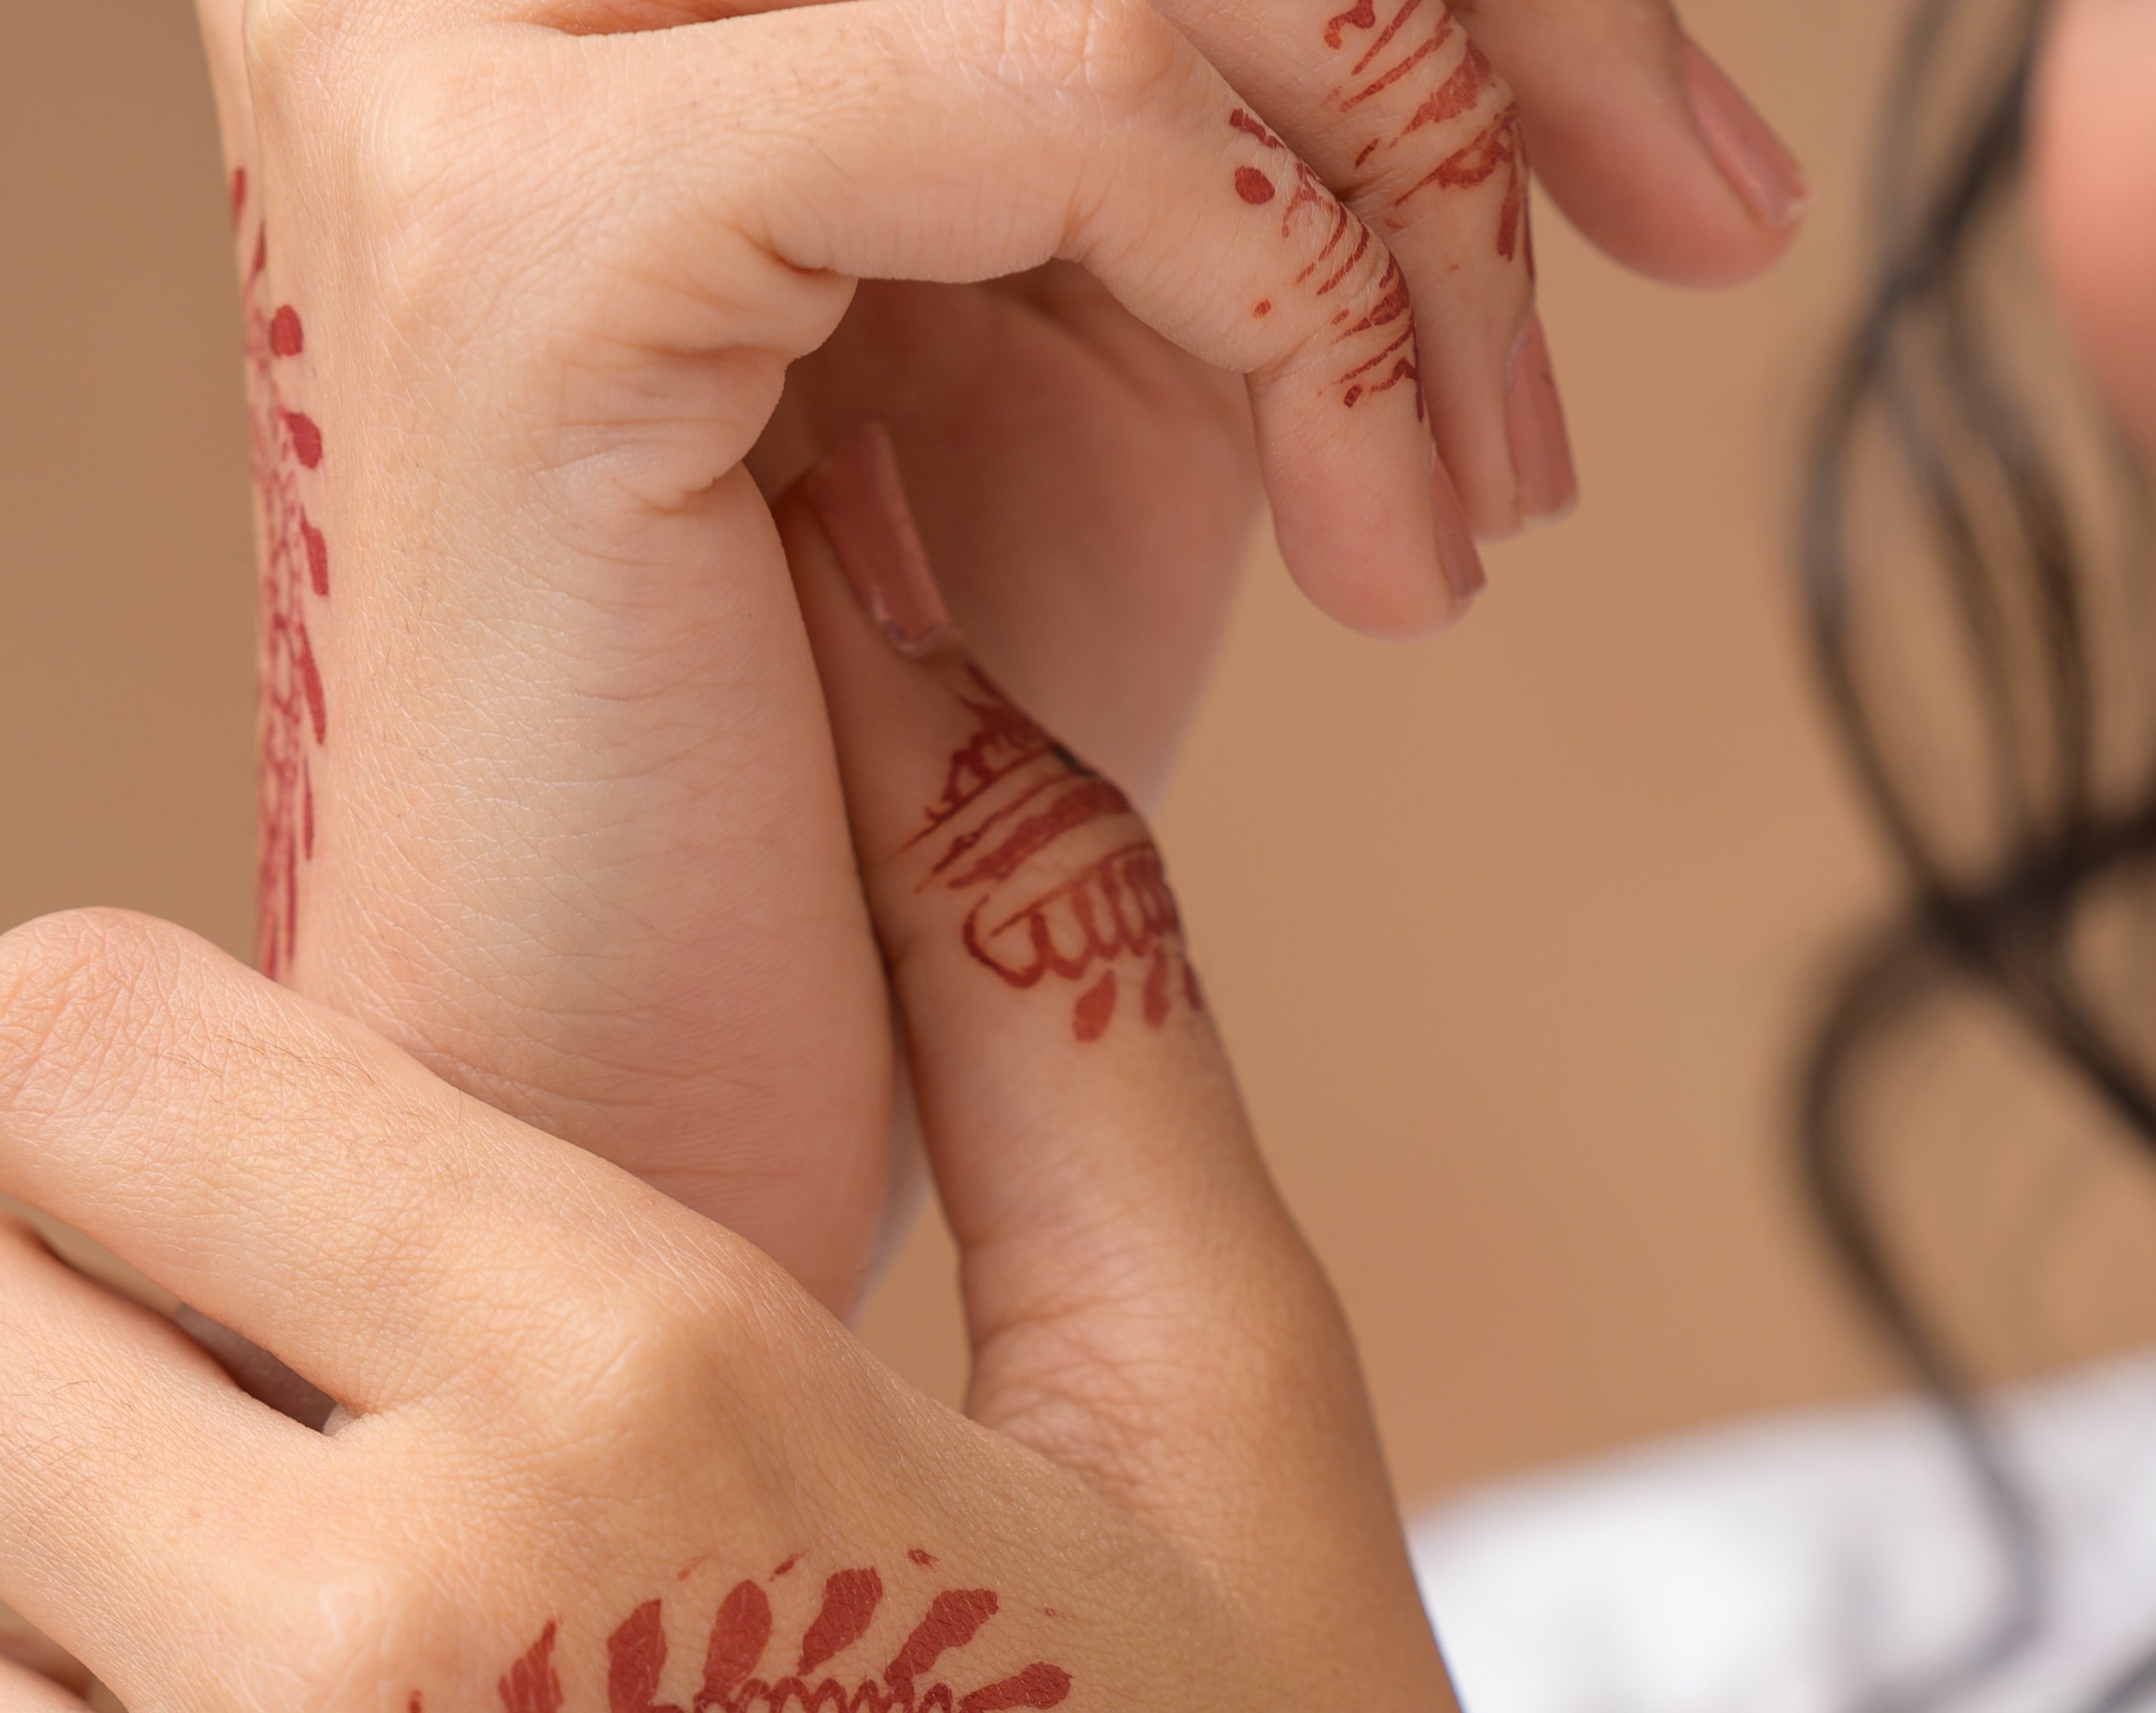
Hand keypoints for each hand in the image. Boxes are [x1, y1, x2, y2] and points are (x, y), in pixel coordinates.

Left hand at [0, 494, 1830, 1712]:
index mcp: (634, 1381)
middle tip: (228, 1518)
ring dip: (33, 1689)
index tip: (202, 1220)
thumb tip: (935, 653)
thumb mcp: (1247, 1452)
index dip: (111, 1104)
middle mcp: (372, 1646)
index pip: (74, 1052)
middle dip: (51, 1378)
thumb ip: (1050, 1017)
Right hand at [198, 0, 1809, 1302]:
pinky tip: (1386, 557)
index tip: (1688, 171)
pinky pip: (1061, 88)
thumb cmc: (869, 821)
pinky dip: (1304, 299)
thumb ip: (1260, 142)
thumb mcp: (1120, 378)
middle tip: (1696, 235)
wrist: (650, 1155)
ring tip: (1475, 495)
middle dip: (1489, 3)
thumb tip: (1584, 36)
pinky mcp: (530, 235)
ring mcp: (459, 46)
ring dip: (1413, 184)